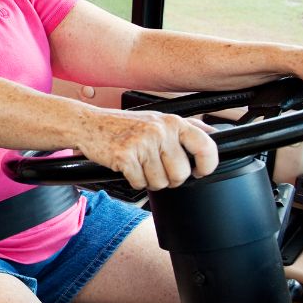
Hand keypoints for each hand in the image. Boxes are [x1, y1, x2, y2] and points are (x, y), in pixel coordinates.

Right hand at [78, 108, 218, 190]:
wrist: (88, 124)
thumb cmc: (123, 124)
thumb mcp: (157, 119)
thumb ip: (186, 126)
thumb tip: (215, 132)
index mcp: (172, 122)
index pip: (205, 146)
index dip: (207, 165)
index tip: (200, 171)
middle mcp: (160, 131)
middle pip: (181, 174)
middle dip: (170, 178)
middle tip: (157, 168)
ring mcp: (142, 143)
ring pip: (160, 182)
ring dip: (150, 180)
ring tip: (140, 165)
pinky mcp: (125, 157)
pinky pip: (140, 184)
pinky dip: (134, 181)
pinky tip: (127, 167)